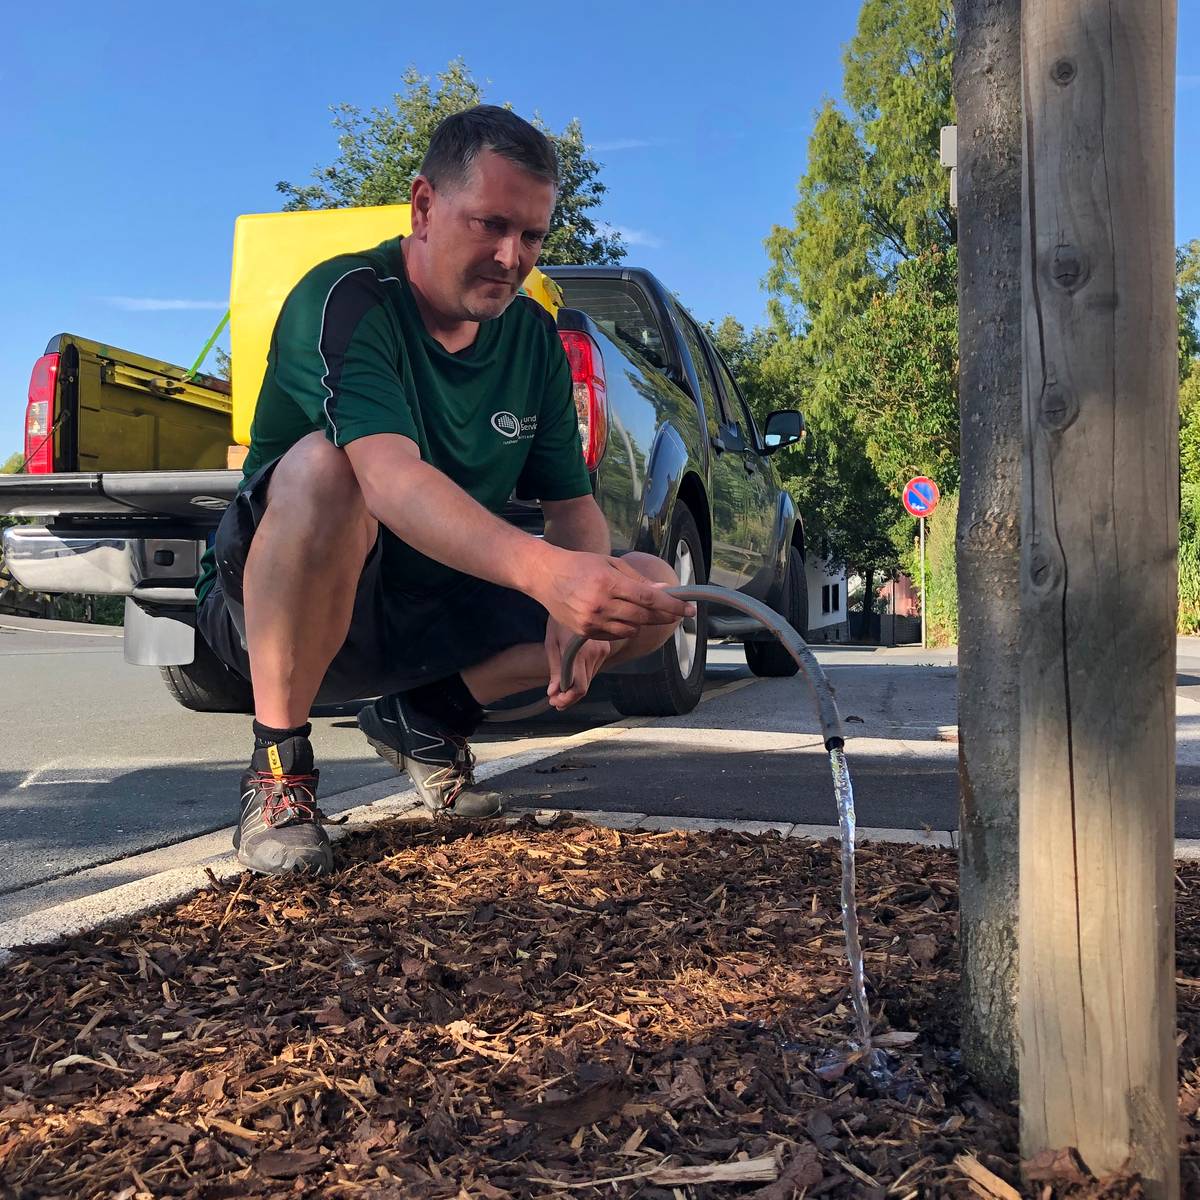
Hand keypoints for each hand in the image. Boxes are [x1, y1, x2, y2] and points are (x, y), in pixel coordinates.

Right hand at [534, 548, 692, 640]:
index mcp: (609, 582)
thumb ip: (637, 579)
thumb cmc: (580, 565)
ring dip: (642, 623)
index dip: (672, 605)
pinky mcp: (585, 632)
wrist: (546, 576)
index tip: (689, 610)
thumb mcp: (611, 564)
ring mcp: (592, 620)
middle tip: (675, 613)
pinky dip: (624, 628)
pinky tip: (621, 617)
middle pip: (644, 617)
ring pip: (631, 630)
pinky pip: (615, 635)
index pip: (649, 598)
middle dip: (663, 616)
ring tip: (642, 612)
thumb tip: (663, 589)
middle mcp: (601, 604)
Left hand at [544, 617, 611, 709]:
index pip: (580, 687)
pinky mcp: (606, 648)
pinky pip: (594, 669)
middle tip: (554, 699)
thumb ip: (555, 669)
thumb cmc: (558, 620)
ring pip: (590, 679)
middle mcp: (595, 654)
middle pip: (585, 686)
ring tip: (559, 689)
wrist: (576, 598)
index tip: (555, 702)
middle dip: (569, 696)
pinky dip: (582, 675)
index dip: (568, 700)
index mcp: (579, 653)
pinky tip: (571, 675)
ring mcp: (603, 651)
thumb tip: (553, 692)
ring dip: (575, 687)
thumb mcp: (551, 643)